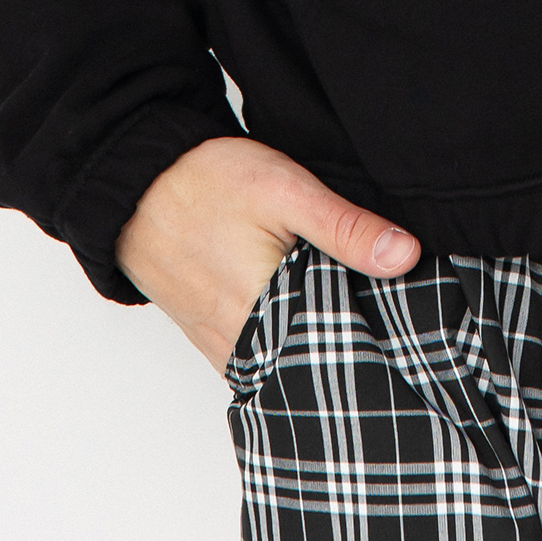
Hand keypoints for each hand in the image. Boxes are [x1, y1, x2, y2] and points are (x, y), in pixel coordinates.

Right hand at [115, 136, 419, 371]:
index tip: (401, 312)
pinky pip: (257, 354)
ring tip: (344, 305)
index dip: (373, 331)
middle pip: (312, 360)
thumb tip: (407, 256)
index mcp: (263, 314)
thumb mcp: (286, 188)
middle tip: (378, 306)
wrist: (134, 182)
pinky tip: (304, 308)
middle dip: (346, 338)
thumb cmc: (206, 181)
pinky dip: (283, 337)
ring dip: (314, 339)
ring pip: (284, 360)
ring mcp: (221, 345)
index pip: (338, 349)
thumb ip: (345, 227)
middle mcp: (239, 345)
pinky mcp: (210, 336)